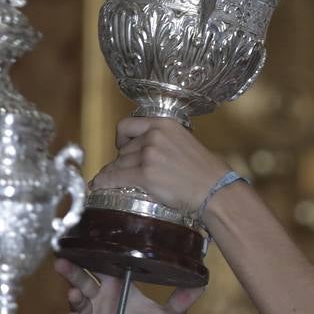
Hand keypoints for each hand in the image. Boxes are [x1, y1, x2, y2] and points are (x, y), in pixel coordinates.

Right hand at [56, 258, 201, 313]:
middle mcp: (103, 298)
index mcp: (120, 287)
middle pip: (83, 279)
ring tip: (75, 293)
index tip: (84, 244)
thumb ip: (181, 300)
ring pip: (78, 301)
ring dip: (74, 296)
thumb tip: (202, 283)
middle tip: (63, 261)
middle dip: (73, 271)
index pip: (104, 266)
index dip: (93, 256)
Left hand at [90, 116, 229, 211]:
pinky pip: (116, 177)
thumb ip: (164, 141)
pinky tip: (97, 185)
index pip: (128, 125)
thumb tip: (143, 151)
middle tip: (127, 173)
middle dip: (123, 161)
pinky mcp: (145, 175)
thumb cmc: (205, 171)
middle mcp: (154, 136)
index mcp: (164, 124)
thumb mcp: (185, 142)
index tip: (122, 147)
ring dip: (115, 173)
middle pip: (124, 149)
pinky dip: (104, 181)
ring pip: (119, 164)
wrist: (215, 189)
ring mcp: (149, 155)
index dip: (121, 138)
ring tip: (110, 181)